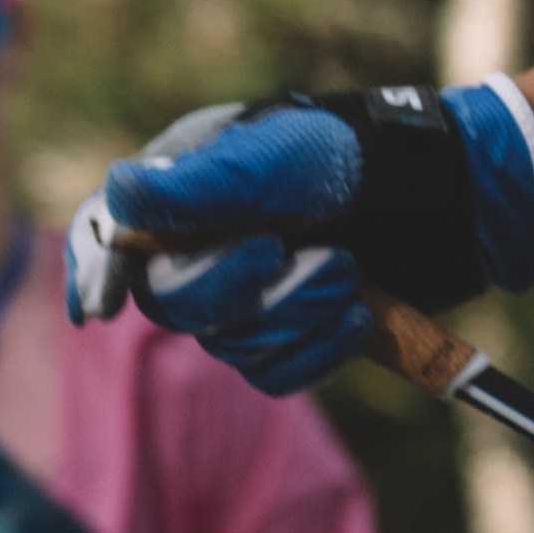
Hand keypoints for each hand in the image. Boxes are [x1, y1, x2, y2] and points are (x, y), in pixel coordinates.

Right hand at [68, 84, 533, 394]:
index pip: (110, 239)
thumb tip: (118, 198)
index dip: (96, 274)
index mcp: (180, 195)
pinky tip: (359, 312)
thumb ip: (203, 182)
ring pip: (231, 346)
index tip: (100, 308)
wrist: (437, 197)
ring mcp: (244, 300)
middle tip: (301, 250)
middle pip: (171, 304)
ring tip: (348, 269)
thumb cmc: (352, 158)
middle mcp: (199, 249)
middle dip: (236, 285)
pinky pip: (279, 375)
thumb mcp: (279, 157)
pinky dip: (321, 348)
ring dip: (296, 313)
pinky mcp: (290, 338)